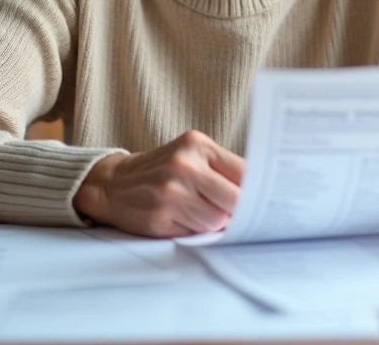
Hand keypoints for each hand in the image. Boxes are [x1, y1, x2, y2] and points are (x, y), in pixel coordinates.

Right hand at [72, 130, 244, 237]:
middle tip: (234, 212)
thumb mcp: (189, 156)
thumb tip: (260, 194)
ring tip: (199, 212)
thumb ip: (222, 170)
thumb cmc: (159, 170)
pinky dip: (195, 230)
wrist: (113, 182)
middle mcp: (184, 166)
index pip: (245, 172)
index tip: (265, 200)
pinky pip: (196, 232)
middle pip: (235, 200)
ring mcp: (171, 192)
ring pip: (218, 220)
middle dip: (238, 211)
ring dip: (214, 222)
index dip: (257, 191)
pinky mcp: (160, 217)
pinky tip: (182, 219)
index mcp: (197, 145)